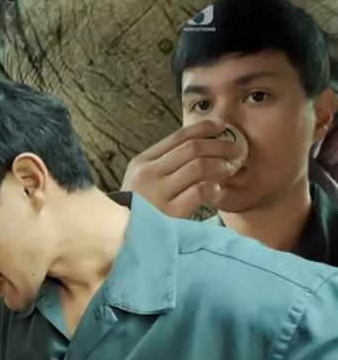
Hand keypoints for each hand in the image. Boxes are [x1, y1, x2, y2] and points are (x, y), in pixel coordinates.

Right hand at [121, 119, 244, 217]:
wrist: (124, 234)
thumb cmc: (140, 205)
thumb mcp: (143, 179)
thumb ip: (165, 163)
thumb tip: (202, 144)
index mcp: (143, 161)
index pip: (178, 136)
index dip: (204, 128)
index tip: (221, 126)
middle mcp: (149, 174)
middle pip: (192, 148)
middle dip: (219, 145)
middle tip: (234, 149)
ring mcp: (158, 193)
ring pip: (198, 167)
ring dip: (220, 165)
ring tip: (229, 169)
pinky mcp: (170, 213)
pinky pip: (199, 192)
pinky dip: (213, 188)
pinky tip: (217, 190)